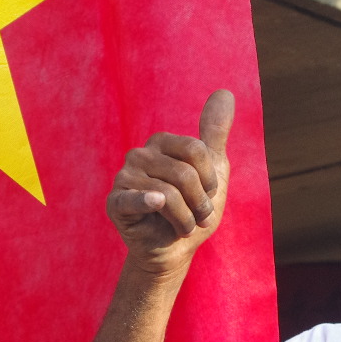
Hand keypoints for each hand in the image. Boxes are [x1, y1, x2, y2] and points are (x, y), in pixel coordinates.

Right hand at [107, 90, 233, 278]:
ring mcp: (125, 177)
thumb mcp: (212, 169)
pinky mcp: (115, 202)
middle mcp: (140, 154)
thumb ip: (215, 132)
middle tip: (195, 216)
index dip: (210, 180)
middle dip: (199, 203)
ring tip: (182, 225)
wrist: (175, 249)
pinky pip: (133, 199)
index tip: (207, 194)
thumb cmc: (194, 208)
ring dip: (186, 218)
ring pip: (170, 194)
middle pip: (185, 173)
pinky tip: (156, 203)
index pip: (197, 151)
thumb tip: (225, 92)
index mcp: (162, 142)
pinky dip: (146, 202)